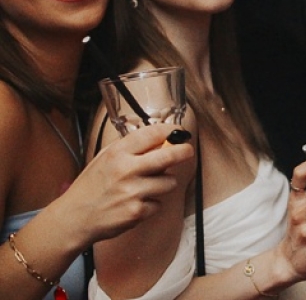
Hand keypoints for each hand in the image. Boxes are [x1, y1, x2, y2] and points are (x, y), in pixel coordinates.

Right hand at [57, 123, 193, 245]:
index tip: (180, 132)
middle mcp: (126, 170)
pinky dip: (152, 204)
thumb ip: (131, 148)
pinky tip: (135, 203)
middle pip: (169, 156)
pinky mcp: (137, 211)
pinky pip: (158, 203)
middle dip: (184, 152)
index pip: (152, 134)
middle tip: (187, 151)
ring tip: (146, 186)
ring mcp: (133, 192)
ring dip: (164, 184)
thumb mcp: (105, 158)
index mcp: (118, 153)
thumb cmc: (91, 187)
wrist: (74, 218)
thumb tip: (160, 138)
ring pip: (169, 182)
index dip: (171, 131)